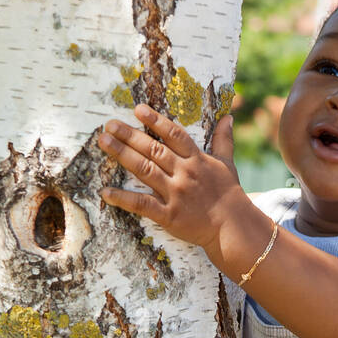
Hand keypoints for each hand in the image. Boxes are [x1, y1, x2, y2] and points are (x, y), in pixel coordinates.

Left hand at [96, 104, 246, 255]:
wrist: (234, 227)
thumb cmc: (230, 195)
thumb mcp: (227, 164)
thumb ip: (224, 140)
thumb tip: (228, 117)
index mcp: (197, 160)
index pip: (174, 135)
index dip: (155, 121)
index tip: (138, 109)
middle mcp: (184, 173)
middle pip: (153, 149)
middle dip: (130, 135)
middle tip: (109, 124)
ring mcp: (175, 194)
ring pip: (144, 170)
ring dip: (122, 154)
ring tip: (104, 142)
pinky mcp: (169, 216)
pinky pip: (142, 205)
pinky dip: (123, 198)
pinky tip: (106, 192)